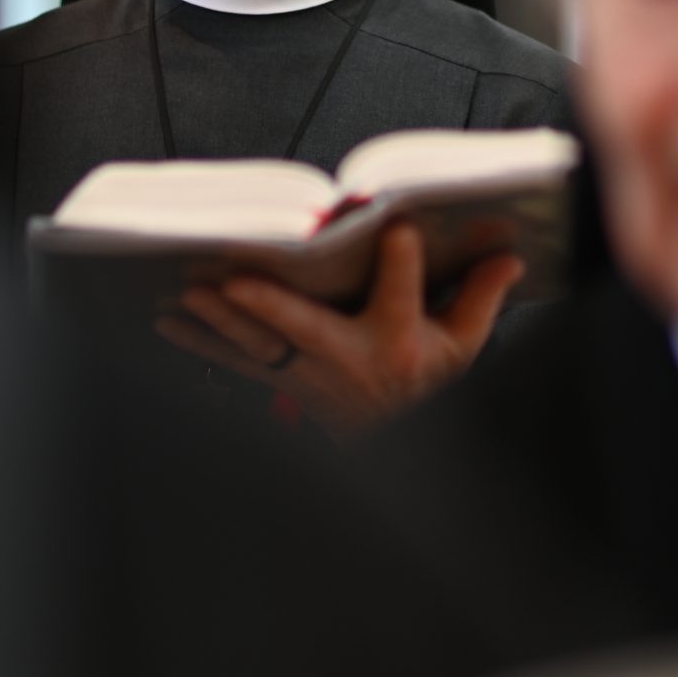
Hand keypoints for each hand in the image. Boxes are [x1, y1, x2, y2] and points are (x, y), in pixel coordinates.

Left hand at [153, 222, 525, 437]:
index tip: (398, 230)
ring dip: (221, 324)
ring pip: (261, 348)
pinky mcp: (283, 384)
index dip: (401, 262)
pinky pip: (237, 363)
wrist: (397, 446)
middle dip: (267, 306)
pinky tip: (167, 323)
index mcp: (398, 341)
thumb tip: (510, 254)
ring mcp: (310, 376)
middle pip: (306, 330)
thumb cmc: (428, 385)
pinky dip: (202, 345)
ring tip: (186, 297)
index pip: (401, 294)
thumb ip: (482, 297)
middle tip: (230, 281)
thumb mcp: (464, 347)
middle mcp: (349, 359)